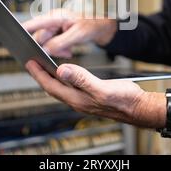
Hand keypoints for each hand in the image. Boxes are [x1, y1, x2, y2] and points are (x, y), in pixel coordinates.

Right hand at [23, 9, 116, 57]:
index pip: (35, 23)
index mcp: (55, 17)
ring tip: (69, 51)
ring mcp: (54, 28)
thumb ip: (60, 43)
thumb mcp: (77, 35)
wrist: (101, 26)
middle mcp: (52, 21)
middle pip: (40, 38)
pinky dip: (60, 50)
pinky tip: (69, 50)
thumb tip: (45, 50)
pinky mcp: (58, 34)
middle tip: (64, 52)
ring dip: (56, 50)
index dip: (23, 29)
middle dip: (49, 48)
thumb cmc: (91, 25)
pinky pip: (52, 45)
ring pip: (47, 44)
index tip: (14, 34)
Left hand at [25, 60, 166, 128]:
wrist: (140, 108)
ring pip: (61, 88)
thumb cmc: (125, 100)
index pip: (51, 86)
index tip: (29, 62)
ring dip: (51, 77)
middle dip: (41, 75)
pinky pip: (71, 87)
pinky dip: (64, 79)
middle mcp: (78, 101)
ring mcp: (84, 100)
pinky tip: (65, 73)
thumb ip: (81, 79)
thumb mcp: (102, 88)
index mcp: (78, 99)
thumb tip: (61, 70)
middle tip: (31, 62)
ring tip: (43, 66)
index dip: (39, 74)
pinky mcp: (91, 96)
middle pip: (53, 87)